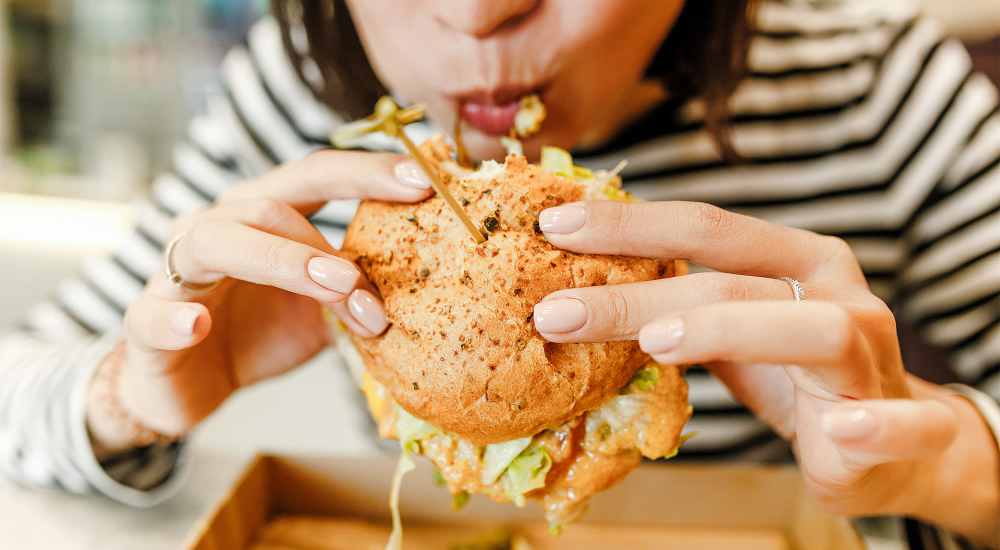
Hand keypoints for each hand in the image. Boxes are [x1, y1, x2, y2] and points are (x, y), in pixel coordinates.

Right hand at [86, 151, 433, 452]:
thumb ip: (358, 291)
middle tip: (371, 275)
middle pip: (270, 203)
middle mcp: (219, 226)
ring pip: (218, 242)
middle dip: (328, 239)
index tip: (423, 182)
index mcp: (263, 215)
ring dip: (282, 263)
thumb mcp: (321, 311)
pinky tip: (197, 326)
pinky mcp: (147, 321)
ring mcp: (178, 270)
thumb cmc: (258, 333)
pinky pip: (155, 314)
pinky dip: (175, 318)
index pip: (315, 176)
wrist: (187, 385)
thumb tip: (431, 286)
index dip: (366, 173)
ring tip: (333, 289)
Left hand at [532, 200, 998, 543]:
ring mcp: (873, 352)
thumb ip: (678, 307)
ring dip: (730, 331)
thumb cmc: (793, 373)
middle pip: (732, 280)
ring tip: (655, 344)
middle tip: (556, 312)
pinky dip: (875, 426)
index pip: (706, 227)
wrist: (890, 441)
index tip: (552, 228)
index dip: (630, 225)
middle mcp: (837, 290)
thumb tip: (575, 292)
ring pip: (812, 329)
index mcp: (796, 257)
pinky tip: (839, 431)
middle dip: (638, 293)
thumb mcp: (730, 332)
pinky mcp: (907, 420)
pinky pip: (904, 422)